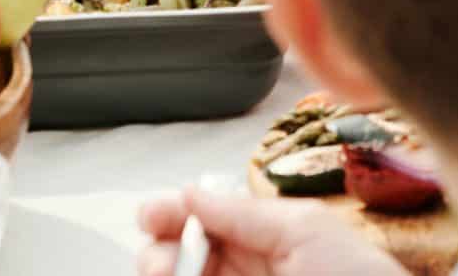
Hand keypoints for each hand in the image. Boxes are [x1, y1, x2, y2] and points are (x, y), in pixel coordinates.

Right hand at [137, 187, 405, 275]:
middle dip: (160, 252)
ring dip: (165, 271)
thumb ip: (245, 212)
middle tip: (164, 259)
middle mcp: (247, 271)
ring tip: (171, 273)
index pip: (204, 220)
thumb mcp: (304, 230)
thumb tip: (192, 191)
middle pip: (180, 257)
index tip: (153, 215)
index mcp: (264, 238)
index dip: (173, 213)